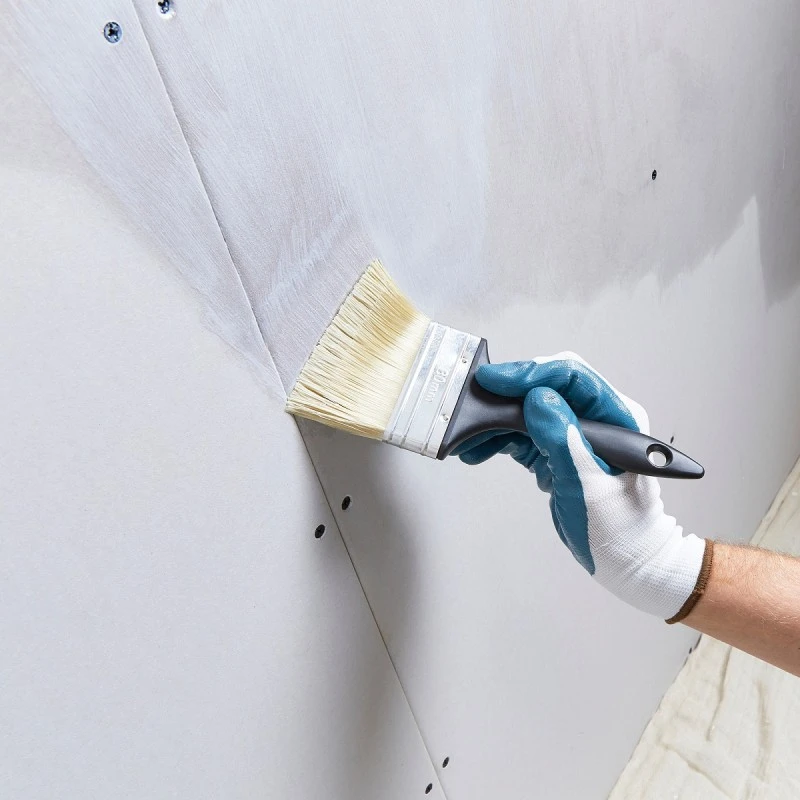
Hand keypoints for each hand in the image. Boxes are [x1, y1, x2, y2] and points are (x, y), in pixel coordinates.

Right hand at [454, 352, 707, 620]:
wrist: (628, 561)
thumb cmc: (621, 530)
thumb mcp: (587, 486)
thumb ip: (562, 439)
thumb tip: (537, 399)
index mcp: (616, 418)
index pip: (572, 377)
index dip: (530, 374)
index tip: (494, 380)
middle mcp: (596, 418)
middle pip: (545, 387)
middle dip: (507, 394)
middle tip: (475, 402)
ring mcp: (575, 433)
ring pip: (528, 409)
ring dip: (497, 420)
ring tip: (470, 436)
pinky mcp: (557, 449)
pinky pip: (523, 433)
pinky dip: (498, 438)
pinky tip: (478, 448)